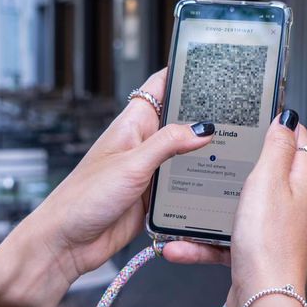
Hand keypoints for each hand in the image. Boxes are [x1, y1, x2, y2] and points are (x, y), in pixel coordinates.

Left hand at [0, 69, 216, 305]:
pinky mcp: (153, 197)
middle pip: (179, 120)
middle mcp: (142, 144)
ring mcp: (148, 171)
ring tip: (237, 146)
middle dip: (204, 115)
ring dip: (203, 153)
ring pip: (184, 154)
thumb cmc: (84, 198)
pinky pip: (181, 185)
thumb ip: (168, 143)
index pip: (160, 87)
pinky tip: (216, 182)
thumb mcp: (131, 164)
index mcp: (132, 124)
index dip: (183, 73)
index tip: (211, 65)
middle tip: (238, 111)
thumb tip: (203, 128)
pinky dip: (197, 183)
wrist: (67, 242)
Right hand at [163, 110, 306, 306]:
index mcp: (301, 179)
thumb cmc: (268, 242)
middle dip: (237, 162)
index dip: (277, 122)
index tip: (255, 112)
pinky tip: (179, 245)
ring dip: (211, 206)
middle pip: (265, 170)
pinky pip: (223, 238)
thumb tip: (287, 118)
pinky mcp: (254, 251)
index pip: (296, 138)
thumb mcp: (269, 180)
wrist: (262, 299)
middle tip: (213, 150)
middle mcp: (292, 202)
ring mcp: (273, 227)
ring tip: (187, 202)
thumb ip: (277, 146)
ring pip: (238, 206)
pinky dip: (202, 241)